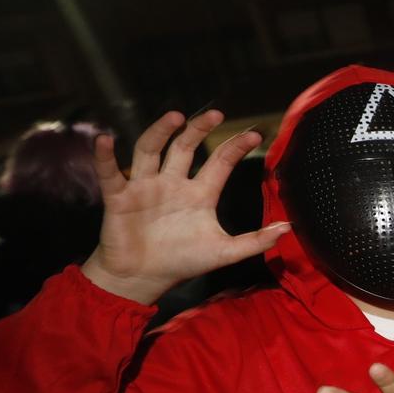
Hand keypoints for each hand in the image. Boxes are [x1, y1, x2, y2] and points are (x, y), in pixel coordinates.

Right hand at [81, 108, 289, 304]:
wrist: (142, 278)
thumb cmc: (182, 262)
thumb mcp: (225, 252)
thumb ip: (256, 241)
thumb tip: (288, 228)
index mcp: (199, 193)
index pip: (220, 162)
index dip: (236, 147)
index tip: (255, 134)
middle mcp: (173, 183)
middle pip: (185, 147)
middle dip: (199, 130)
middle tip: (216, 115)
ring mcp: (145, 187)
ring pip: (151, 150)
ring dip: (160, 132)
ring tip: (175, 117)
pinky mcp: (119, 197)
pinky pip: (110, 173)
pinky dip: (105, 157)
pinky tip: (106, 140)